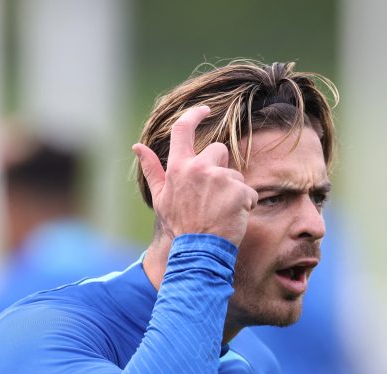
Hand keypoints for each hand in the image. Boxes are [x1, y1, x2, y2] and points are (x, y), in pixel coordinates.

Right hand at [133, 106, 257, 246]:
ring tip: (221, 212)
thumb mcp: (161, 197)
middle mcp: (199, 168)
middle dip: (221, 169)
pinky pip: (249, 193)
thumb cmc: (179, 226)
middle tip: (213, 196)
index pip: (183, 130)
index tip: (205, 109)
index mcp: (178, 167)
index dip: (194, 115)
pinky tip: (233, 219)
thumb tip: (137, 146)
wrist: (197, 251)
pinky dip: (245, 206)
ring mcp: (220, 179)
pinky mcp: (239, 191)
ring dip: (234, 192)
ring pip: (235, 175)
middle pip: (219, 151)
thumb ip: (152, 170)